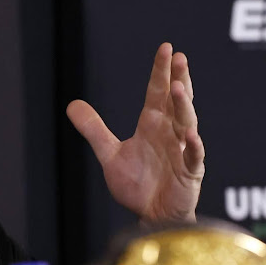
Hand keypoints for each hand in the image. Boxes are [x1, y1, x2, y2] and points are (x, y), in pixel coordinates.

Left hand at [66, 42, 204, 222]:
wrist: (150, 215)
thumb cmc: (137, 185)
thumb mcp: (109, 154)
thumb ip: (93, 129)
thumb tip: (72, 104)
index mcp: (153, 126)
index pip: (158, 93)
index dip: (161, 72)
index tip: (166, 48)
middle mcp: (170, 133)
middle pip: (176, 102)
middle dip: (178, 79)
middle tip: (179, 57)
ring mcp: (182, 151)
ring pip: (186, 124)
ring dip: (184, 106)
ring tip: (178, 87)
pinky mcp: (190, 173)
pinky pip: (193, 157)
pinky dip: (192, 147)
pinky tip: (189, 136)